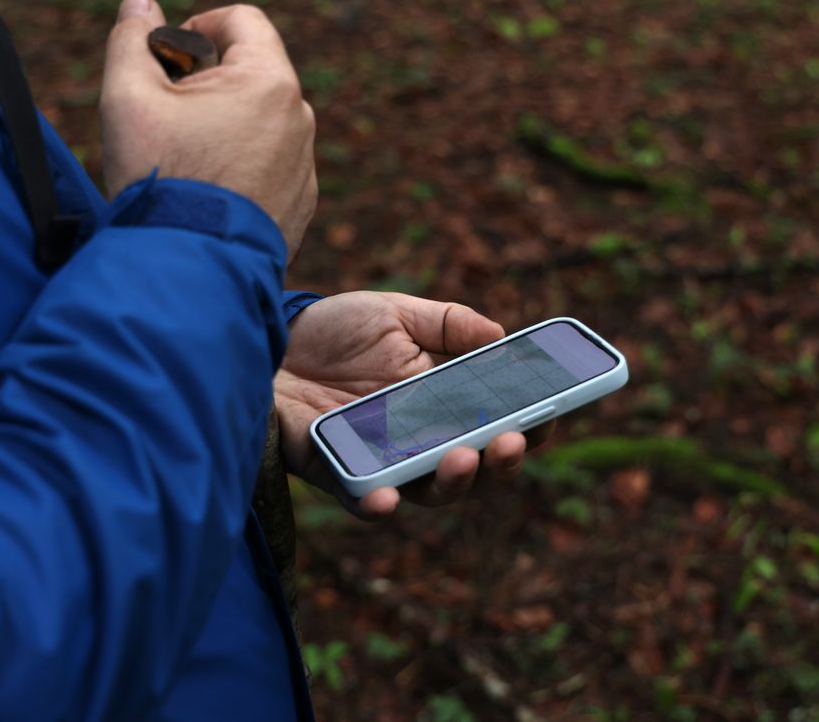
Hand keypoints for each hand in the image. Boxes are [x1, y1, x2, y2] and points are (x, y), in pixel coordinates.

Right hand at [99, 0, 317, 260]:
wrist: (194, 270)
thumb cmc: (161, 178)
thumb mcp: (129, 98)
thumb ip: (131, 40)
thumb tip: (140, 3)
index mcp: (269, 82)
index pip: (242, 19)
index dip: (199, 25)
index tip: (169, 57)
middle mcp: (299, 118)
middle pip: (252, 71)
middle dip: (207, 79)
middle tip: (166, 113)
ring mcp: (305, 165)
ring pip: (260, 121)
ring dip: (224, 124)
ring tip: (184, 159)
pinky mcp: (301, 204)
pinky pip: (269, 165)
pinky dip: (240, 166)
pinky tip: (205, 193)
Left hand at [275, 292, 554, 518]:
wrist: (263, 342)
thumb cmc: (332, 332)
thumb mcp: (394, 314)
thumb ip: (447, 323)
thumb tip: (499, 335)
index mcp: (444, 404)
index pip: (499, 424)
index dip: (531, 426)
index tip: (554, 415)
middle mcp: (421, 441)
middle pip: (477, 469)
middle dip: (501, 462)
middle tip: (510, 441)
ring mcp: (383, 463)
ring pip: (432, 491)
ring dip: (455, 482)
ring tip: (464, 458)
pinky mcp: (339, 475)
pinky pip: (365, 502)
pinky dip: (380, 505)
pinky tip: (390, 498)